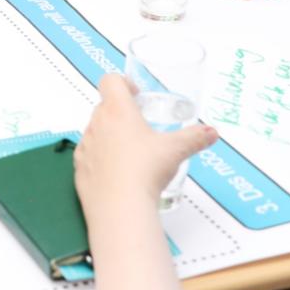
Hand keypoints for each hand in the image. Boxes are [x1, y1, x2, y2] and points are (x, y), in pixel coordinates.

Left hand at [73, 74, 215, 228]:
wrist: (120, 208)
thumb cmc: (145, 171)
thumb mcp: (176, 150)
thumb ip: (195, 137)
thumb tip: (211, 133)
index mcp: (118, 111)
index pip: (110, 81)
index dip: (123, 82)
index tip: (136, 94)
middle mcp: (96, 124)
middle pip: (104, 106)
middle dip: (121, 112)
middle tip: (140, 126)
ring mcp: (85, 147)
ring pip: (95, 131)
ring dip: (109, 135)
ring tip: (131, 152)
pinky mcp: (79, 170)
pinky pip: (88, 156)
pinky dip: (100, 158)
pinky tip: (118, 172)